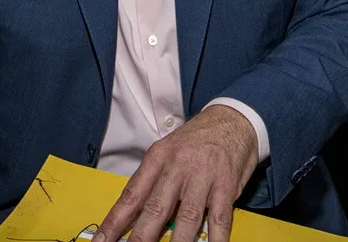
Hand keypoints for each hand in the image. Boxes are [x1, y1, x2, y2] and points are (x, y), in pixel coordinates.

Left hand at [96, 105, 258, 241]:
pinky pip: (219, 219)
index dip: (114, 222)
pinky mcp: (226, 186)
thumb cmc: (197, 139)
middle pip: (155, 209)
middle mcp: (177, 167)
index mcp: (158, 157)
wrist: (233, 118)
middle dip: (141, 238)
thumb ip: (154, 180)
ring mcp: (203, 177)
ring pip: (186, 217)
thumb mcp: (168, 150)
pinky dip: (214, 239)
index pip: (132, 195)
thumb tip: (133, 214)